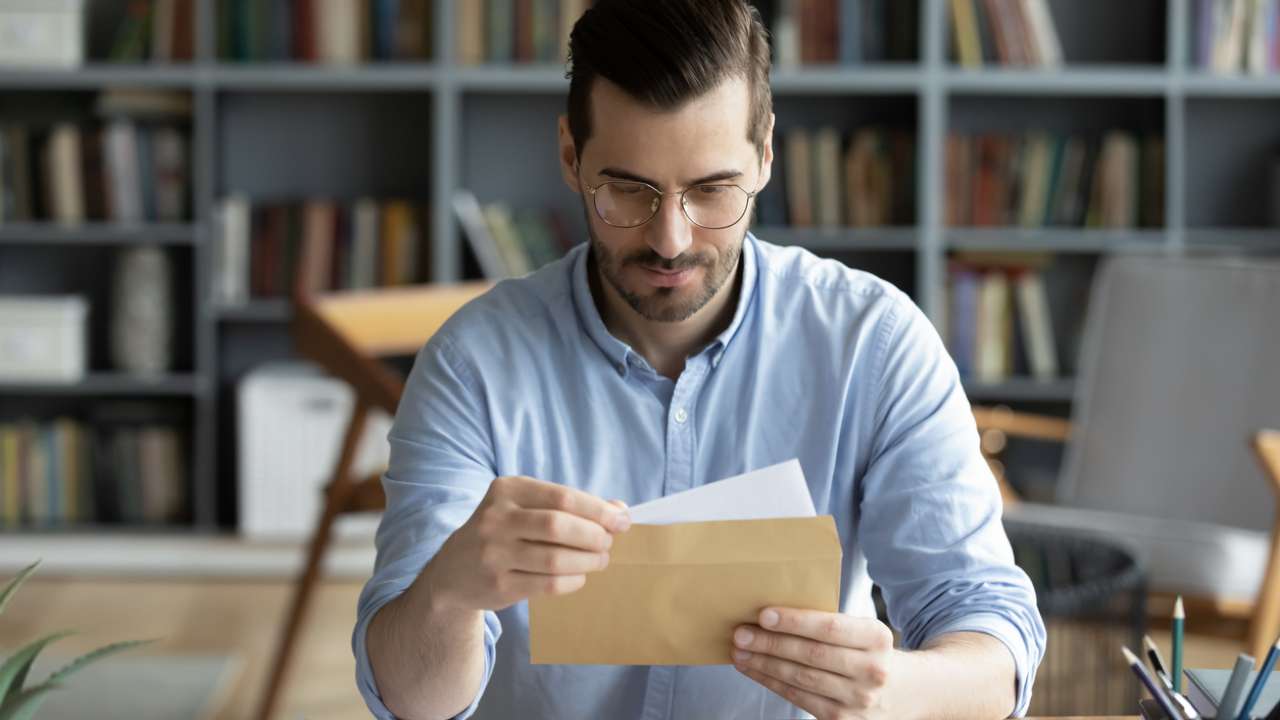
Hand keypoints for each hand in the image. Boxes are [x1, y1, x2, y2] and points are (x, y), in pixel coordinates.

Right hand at [421, 475, 629, 611]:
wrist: (453, 571)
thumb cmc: (504, 532)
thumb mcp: (527, 508)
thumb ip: (570, 506)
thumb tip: (620, 509)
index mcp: (507, 490)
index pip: (563, 497)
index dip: (598, 510)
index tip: (622, 520)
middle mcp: (496, 518)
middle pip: (558, 525)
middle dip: (594, 535)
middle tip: (608, 543)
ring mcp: (494, 554)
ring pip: (555, 558)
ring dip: (588, 561)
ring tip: (600, 560)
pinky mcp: (498, 585)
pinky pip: (547, 584)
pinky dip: (572, 580)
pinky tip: (579, 576)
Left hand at [731, 607, 898, 719]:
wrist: (911, 693)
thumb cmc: (874, 654)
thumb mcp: (866, 633)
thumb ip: (832, 626)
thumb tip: (774, 616)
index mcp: (877, 638)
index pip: (830, 628)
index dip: (795, 622)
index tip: (763, 614)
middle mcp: (872, 671)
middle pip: (811, 655)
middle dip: (770, 644)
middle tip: (740, 633)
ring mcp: (859, 700)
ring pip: (801, 679)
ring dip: (764, 665)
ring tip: (740, 652)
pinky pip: (800, 699)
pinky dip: (773, 683)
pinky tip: (756, 670)